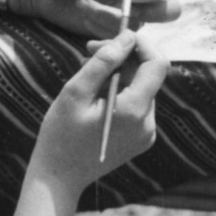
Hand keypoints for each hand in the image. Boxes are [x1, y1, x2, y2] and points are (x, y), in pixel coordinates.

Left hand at [7, 0, 184, 35]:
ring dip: (112, 19)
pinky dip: (101, 30)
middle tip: (136, 9)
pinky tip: (83, 15)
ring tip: (82, 4)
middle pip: (166, 6)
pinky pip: (120, 40)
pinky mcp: (116, 33)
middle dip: (156, 10)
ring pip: (139, 25)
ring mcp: (129, 15)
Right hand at [32, 30, 168, 189]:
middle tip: (90, 51)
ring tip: (88, 76)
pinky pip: (137, 105)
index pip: (157, 64)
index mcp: (134, 110)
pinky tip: (96, 97)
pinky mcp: (141, 139)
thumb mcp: (75, 92)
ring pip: (141, 89)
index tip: (117, 36)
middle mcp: (148, 123)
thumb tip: (127, 37)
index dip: (141, 44)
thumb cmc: (60, 134)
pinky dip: (120, 93)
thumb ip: (104, 62)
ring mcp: (146, 134)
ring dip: (119, 75)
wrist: (58, 178)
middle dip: (123, 58)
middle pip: (147, 76)